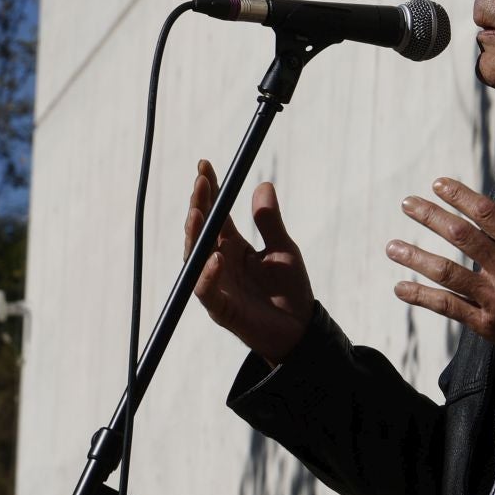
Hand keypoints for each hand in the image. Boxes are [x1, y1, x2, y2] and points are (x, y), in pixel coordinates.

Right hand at [184, 159, 313, 363]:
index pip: (215, 213)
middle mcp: (218, 262)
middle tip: (200, 182)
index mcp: (233, 246)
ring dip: (195, 235)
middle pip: (201, 230)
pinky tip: (216, 258)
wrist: (300, 329)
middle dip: (198, 205)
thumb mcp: (284, 249)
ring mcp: (216, 284)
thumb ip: (270, 221)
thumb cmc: (290, 290)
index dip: (209, 190)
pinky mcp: (220, 309)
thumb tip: (263, 184)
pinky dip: (208, 274)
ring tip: (197, 213)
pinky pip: (206, 291)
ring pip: (195, 257)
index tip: (204, 165)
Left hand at [385, 171, 494, 344]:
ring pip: (448, 272)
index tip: (438, 184)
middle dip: (431, 217)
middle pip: (462, 237)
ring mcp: (493, 297)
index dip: (461, 196)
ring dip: (417, 258)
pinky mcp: (485, 323)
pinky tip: (400, 287)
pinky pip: (448, 307)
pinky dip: (422, 297)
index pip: (487, 214)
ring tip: (392, 247)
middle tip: (408, 204)